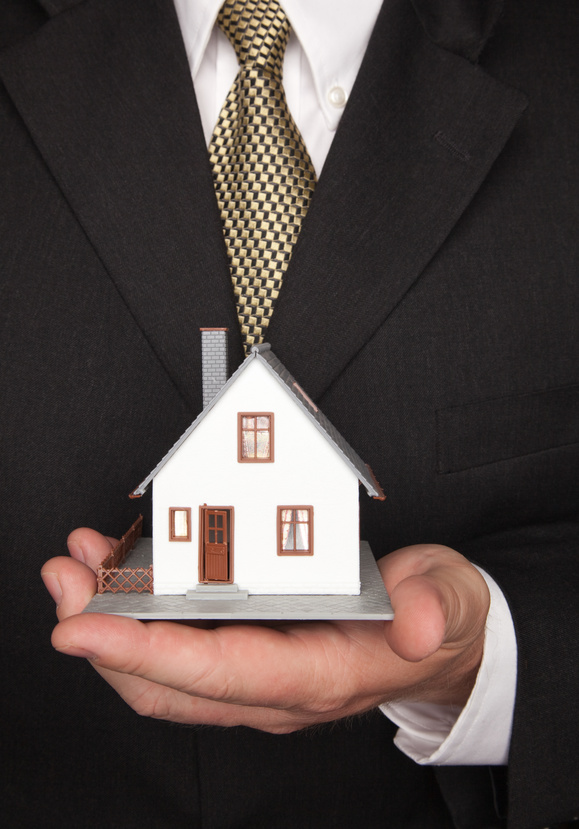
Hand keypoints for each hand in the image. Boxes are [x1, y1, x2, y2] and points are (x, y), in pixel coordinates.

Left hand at [41, 530, 489, 733]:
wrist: (442, 643)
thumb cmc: (436, 619)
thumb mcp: (446, 602)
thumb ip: (431, 610)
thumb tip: (414, 623)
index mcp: (319, 674)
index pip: (217, 672)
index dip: (142, 651)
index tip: (81, 625)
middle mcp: (277, 687)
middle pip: (168, 683)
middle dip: (102, 637)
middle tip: (64, 579)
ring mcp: (259, 676)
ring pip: (163, 672)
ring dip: (109, 624)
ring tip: (77, 568)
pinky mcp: (251, 656)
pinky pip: (179, 651)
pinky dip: (137, 617)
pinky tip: (120, 575)